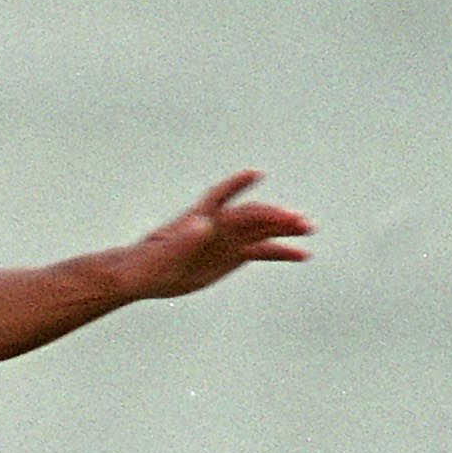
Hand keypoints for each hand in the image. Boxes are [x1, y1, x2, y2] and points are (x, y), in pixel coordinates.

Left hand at [119, 171, 312, 298]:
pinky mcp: (233, 256)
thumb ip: (182, 240)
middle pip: (250, 215)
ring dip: (285, 229)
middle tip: (297, 220)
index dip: (234, 185)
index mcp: (199, 218)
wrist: (143, 278)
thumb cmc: (145, 264)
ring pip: (262, 230)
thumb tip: (202, 224)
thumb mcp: (161, 255)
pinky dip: (282, 252)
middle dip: (273, 216)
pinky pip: (263, 251)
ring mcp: (228, 239)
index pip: (219, 197)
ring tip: (309, 230)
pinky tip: (303, 254)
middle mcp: (218, 224)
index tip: (254, 175)